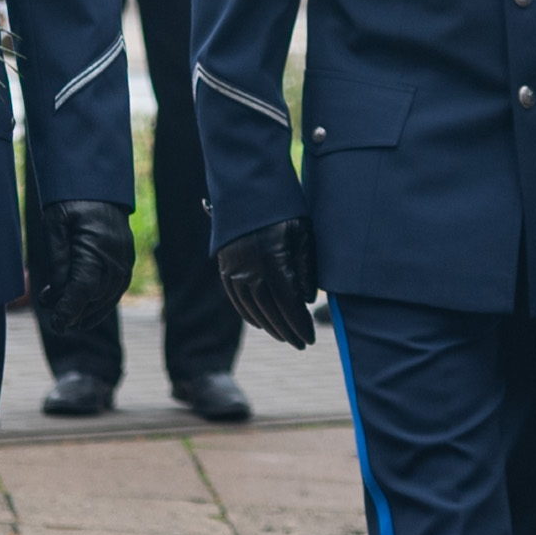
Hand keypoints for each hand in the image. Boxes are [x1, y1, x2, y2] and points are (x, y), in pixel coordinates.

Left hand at [37, 199, 133, 327]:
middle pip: (94, 298)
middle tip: (49, 310)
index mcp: (96, 249)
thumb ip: (58, 259)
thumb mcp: (55, 225)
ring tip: (64, 316)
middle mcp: (115, 259)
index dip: (68, 310)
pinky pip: (116, 291)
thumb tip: (57, 291)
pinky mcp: (126, 262)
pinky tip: (85, 312)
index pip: (82, 290)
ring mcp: (124, 262)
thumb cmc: (71, 202)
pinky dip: (101, 305)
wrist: (99, 185)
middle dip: (71, 310)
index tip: (56, 325)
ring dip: (86, 312)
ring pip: (107, 299)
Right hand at [213, 220, 318, 349]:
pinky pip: (236, 299)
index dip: (299, 324)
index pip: (288, 303)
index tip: (310, 338)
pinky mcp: (225, 268)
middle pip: (269, 311)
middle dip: (287, 331)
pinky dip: (250, 315)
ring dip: (269, 326)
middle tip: (301, 344)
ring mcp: (234, 270)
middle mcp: (249, 270)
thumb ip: (306, 267)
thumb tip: (307, 300)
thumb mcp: (302, 232)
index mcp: (272, 260)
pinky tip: (262, 323)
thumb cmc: (282, 209)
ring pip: (252, 308)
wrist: (246, 190)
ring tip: (285, 336)